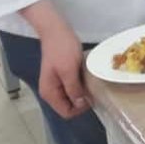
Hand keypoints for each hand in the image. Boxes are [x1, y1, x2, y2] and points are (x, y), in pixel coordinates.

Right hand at [21, 1, 88, 118]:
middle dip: (82, 101)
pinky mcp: (62, 76)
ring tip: (93, 83)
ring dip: (83, 92)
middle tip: (95, 90)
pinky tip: (88, 78)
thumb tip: (80, 104)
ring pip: (72, 97)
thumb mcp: (68, 70)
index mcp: (50, 93)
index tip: (92, 97)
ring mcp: (57, 84)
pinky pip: (73, 87)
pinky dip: (81, 85)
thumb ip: (73, 88)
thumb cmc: (62, 49)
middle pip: (69, 106)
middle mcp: (51, 91)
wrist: (56, 31)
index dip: (80, 109)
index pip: (66, 112)